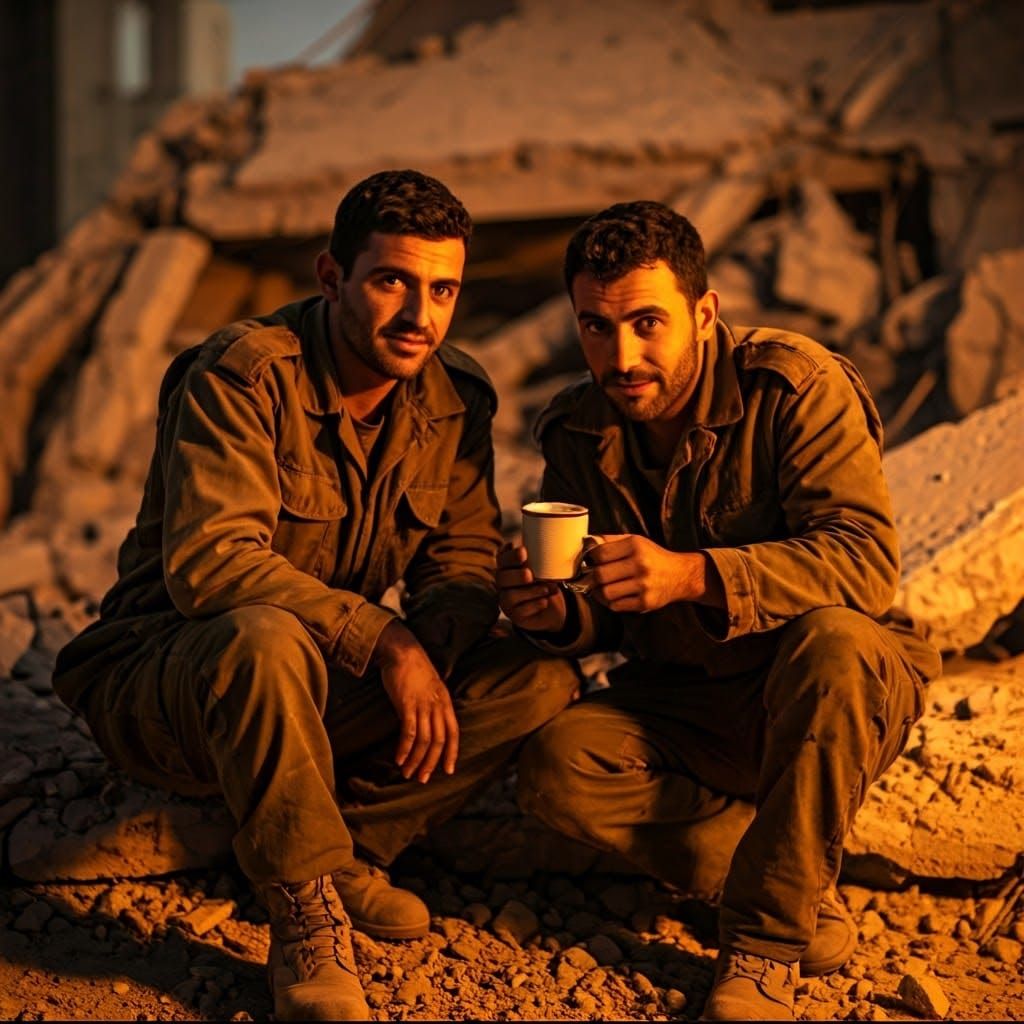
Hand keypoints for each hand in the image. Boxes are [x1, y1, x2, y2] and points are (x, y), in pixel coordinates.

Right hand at [373, 620, 458, 783]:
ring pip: (424, 740)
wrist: (401, 651)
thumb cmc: (413, 670)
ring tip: (407, 773)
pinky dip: (404, 749)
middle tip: (423, 779)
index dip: (452, 753)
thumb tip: (426, 727)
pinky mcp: (407, 704)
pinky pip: (408, 732)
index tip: (448, 770)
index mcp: (445, 702)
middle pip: (439, 740)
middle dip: (431, 763)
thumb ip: (431, 707)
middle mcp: (437, 705)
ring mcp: (423, 705)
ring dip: (416, 760)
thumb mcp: (430, 688)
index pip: (454, 732)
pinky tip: (399, 759)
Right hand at [496, 542, 567, 633]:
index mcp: (508, 567)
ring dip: (530, 591)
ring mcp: (507, 600)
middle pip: (501, 577)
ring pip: (510, 596)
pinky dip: (534, 605)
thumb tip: (559, 538)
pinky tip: (545, 601)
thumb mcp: (544, 567)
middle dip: (516, 575)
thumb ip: (543, 556)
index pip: (502, 559)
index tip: (524, 551)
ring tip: (547, 588)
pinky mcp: (515, 615)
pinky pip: (520, 611)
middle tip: (529, 574)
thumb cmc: (545, 581)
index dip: (510, 556)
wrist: (551, 608)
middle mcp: (503, 583)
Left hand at [585, 534, 717, 612]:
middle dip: (592, 578)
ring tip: (602, 588)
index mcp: (635, 546)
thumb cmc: (652, 556)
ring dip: (599, 593)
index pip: (599, 554)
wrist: (681, 575)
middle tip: (592, 578)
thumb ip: (610, 540)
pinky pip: (616, 606)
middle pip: (600, 575)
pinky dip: (611, 603)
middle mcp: (640, 564)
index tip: (591, 562)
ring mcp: (644, 585)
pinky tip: (615, 596)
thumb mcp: (635, 541)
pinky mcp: (646, 603)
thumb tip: (585, 542)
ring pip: (606, 593)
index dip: (590, 559)